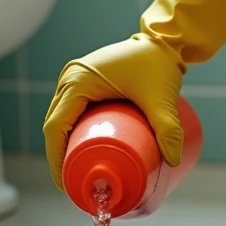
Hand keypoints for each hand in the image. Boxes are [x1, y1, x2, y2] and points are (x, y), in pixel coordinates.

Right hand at [43, 36, 184, 190]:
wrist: (163, 41)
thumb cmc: (158, 64)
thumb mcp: (161, 98)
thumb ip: (168, 128)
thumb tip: (172, 161)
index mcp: (78, 81)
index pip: (55, 127)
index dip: (55, 159)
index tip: (65, 184)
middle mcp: (70, 78)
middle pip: (54, 125)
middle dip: (59, 157)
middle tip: (74, 184)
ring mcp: (75, 78)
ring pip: (59, 118)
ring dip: (62, 145)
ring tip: (77, 173)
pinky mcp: (84, 82)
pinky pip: (69, 110)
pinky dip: (69, 131)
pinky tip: (74, 150)